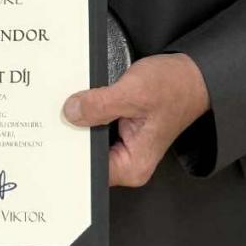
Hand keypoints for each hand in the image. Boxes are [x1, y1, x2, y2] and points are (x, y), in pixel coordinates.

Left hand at [63, 52, 210, 187]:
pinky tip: (82, 101)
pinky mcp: (121, 131)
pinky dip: (88, 113)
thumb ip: (101, 105)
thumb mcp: (134, 93)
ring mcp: (124, 147)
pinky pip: (95, 127)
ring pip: (89, 139)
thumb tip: (71, 112)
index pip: (88, 170)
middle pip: (86, 155)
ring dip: (80, 121)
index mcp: (132, 166)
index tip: (53, 132)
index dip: (68, 150)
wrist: (191, 75)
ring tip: (70, 104)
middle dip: (72, 133)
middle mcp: (127, 162)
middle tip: (58, 113)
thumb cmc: (174, 88)